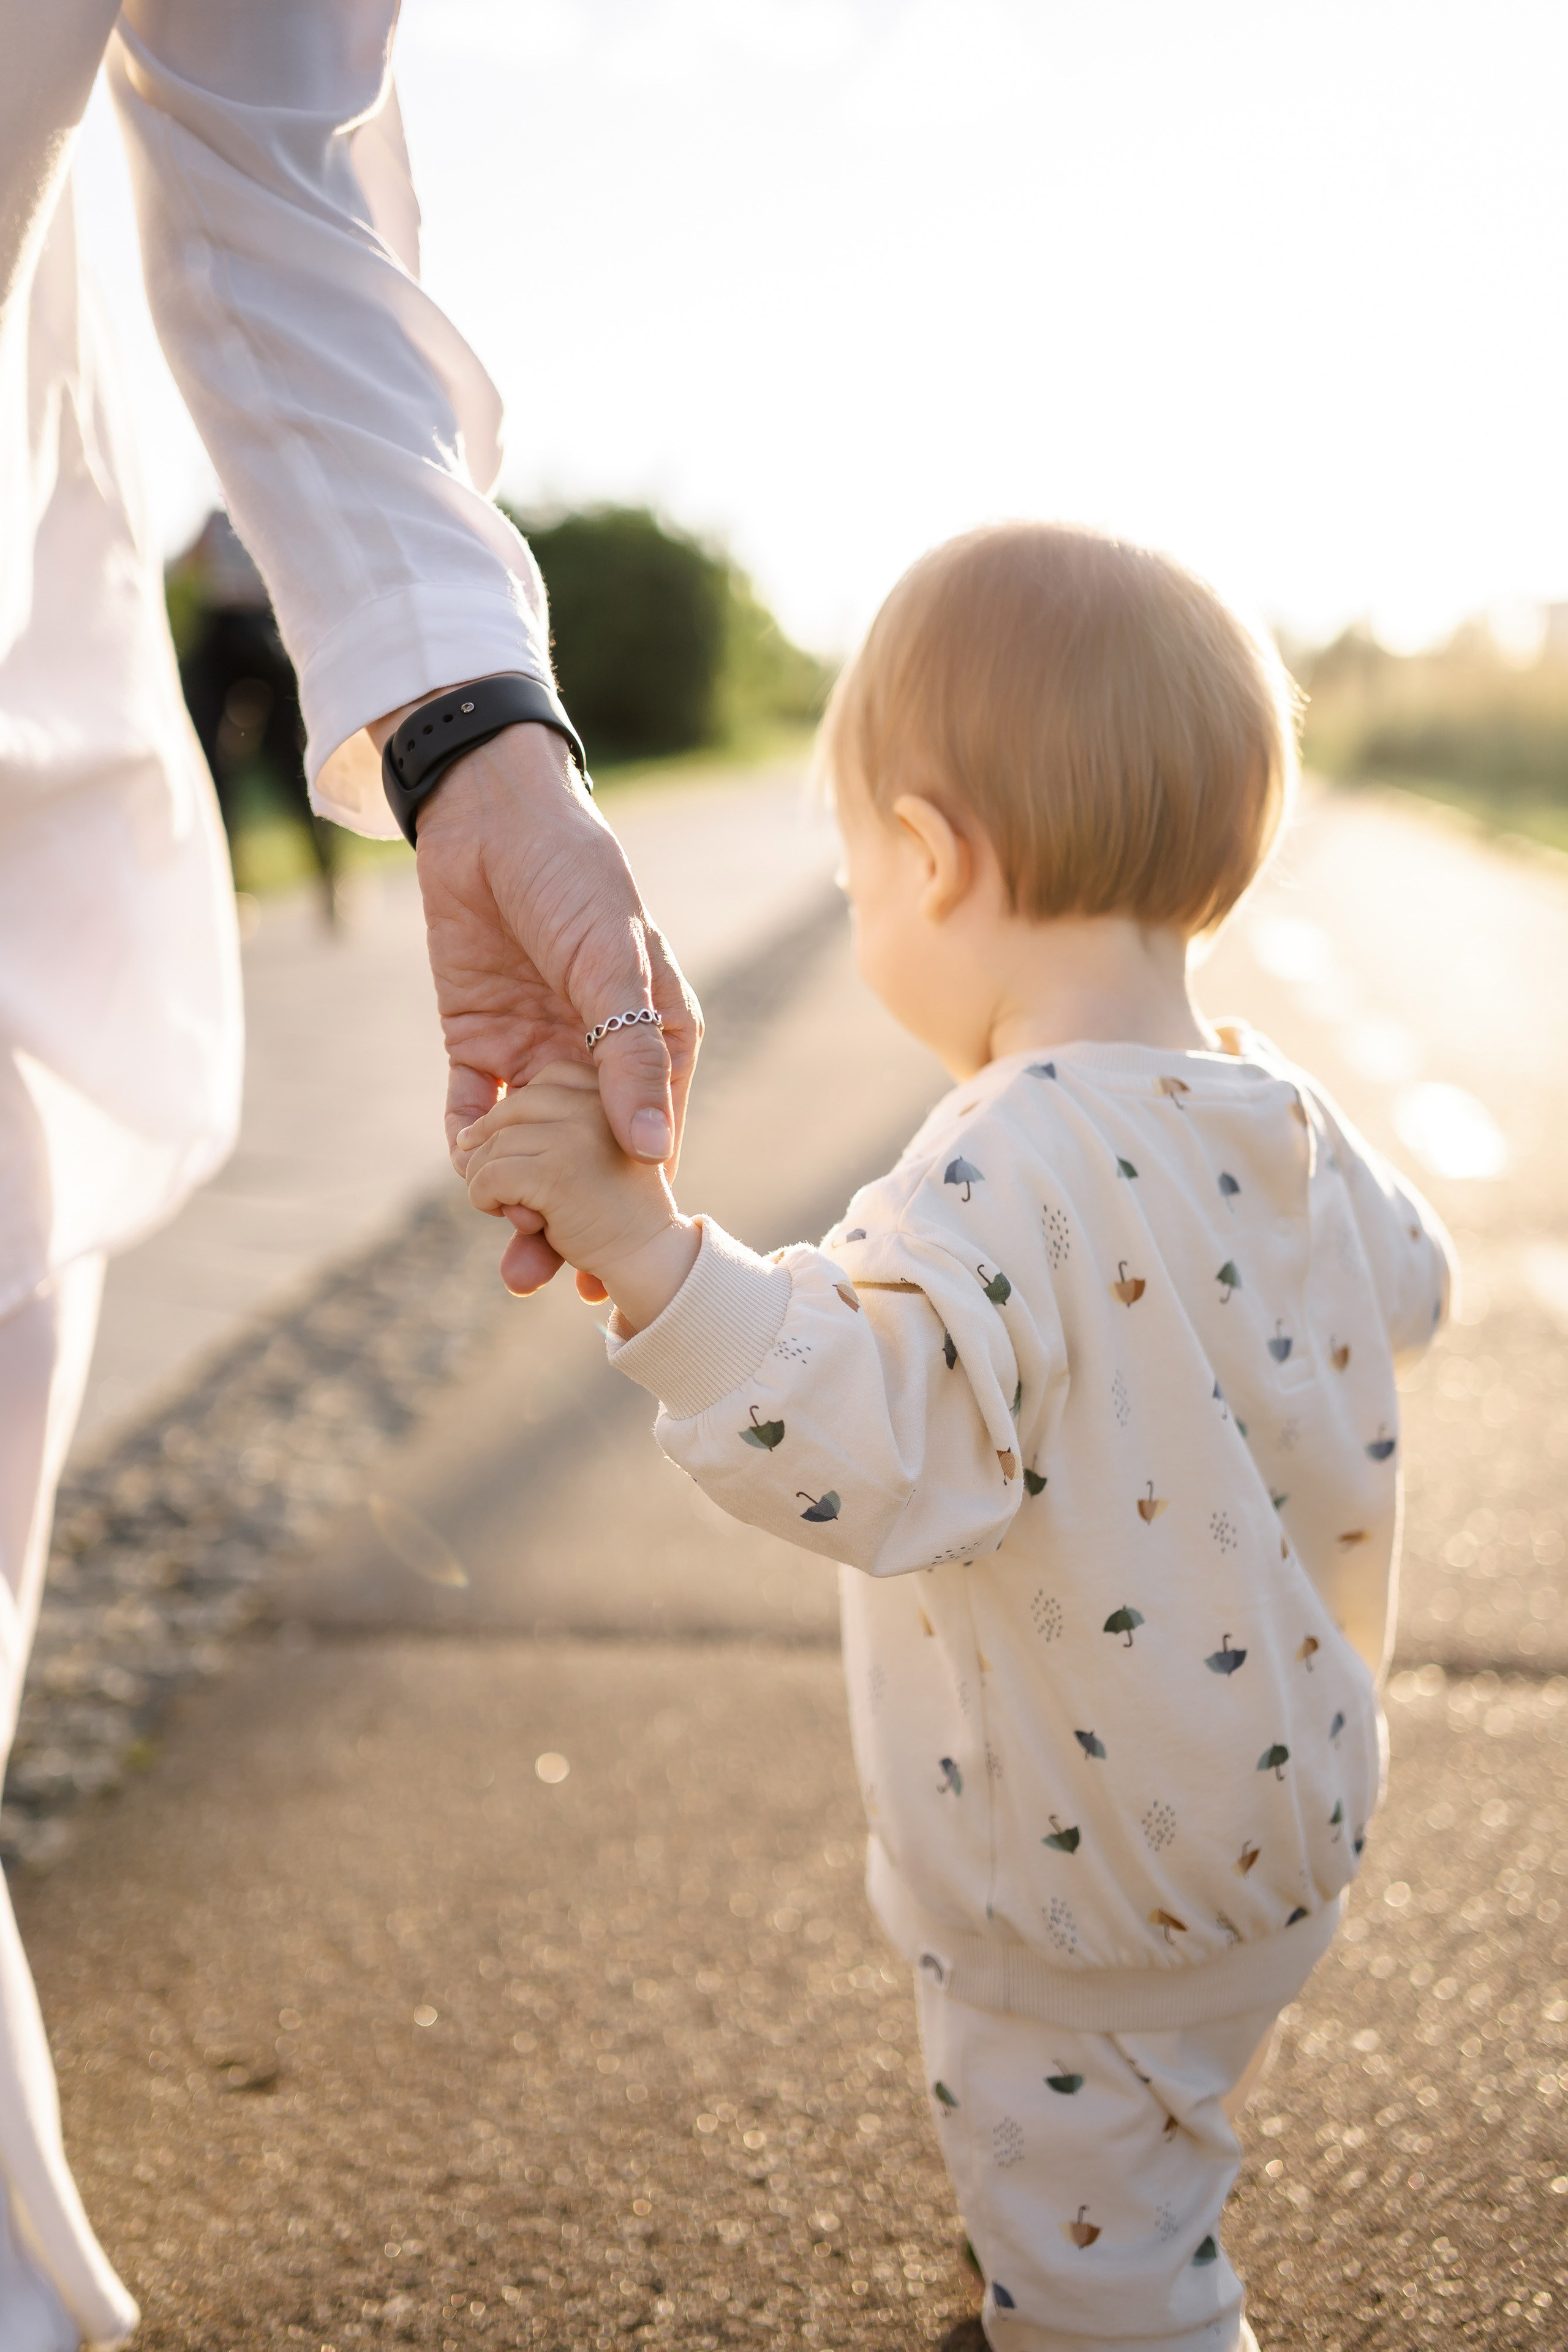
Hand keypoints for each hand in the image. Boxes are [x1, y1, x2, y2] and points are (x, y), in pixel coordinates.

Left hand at [367, 704, 701, 1294]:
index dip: (639, 1202)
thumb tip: (650, 1150)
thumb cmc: (575, 873)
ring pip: (531, 1148)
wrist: (487, 813)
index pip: (653, 1134)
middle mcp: (598, 1056)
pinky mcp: (479, 1041)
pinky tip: (468, 1171)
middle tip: (555, 1277)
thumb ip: (629, 1054)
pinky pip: (474, 1108)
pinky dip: (470, 1143)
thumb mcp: (613, 961)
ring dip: (520, 1201)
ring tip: (514, 1258)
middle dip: (574, 1219)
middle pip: (588, 1157)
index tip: (625, 1265)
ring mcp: (538, 1053)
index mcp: (655, 1037)